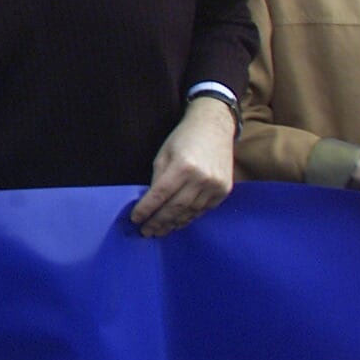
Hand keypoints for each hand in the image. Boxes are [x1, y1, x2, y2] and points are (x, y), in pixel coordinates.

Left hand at [130, 96, 234, 236]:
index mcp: (183, 166)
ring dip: (173, 224)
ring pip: (190, 212)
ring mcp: (215, 186)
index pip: (160, 194)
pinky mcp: (224, 190)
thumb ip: (158, 178)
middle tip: (146, 232)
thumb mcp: (164, 153)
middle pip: (175, 207)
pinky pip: (204, 210)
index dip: (146, 209)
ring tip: (159, 231)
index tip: (135, 219)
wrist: (214, 127)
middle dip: (158, 222)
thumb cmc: (183, 138)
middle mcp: (201, 178)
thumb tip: (150, 202)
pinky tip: (177, 223)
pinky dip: (189, 218)